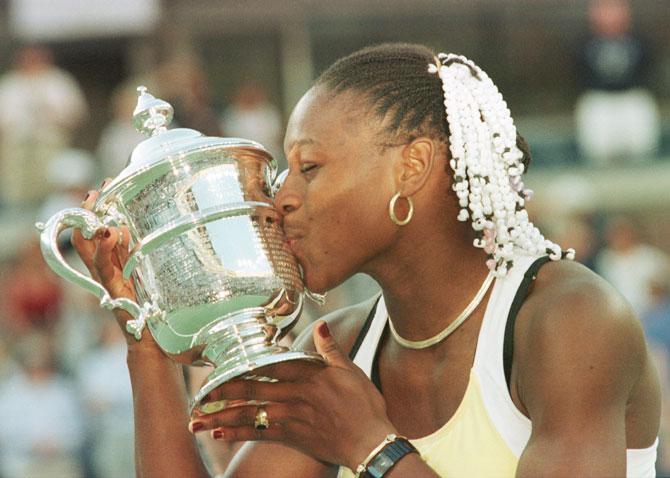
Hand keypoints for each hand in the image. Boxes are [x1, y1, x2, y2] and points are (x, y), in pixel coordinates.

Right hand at [70, 182, 153, 347]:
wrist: (151, 341)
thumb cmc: (154, 310)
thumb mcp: (150, 274)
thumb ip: (142, 254)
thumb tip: (137, 228)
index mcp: (114, 264)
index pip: (97, 231)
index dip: (96, 208)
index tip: (105, 186)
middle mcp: (105, 270)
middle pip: (85, 236)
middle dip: (87, 211)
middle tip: (98, 190)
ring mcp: (107, 281)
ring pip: (89, 249)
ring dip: (93, 225)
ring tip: (101, 207)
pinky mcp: (113, 291)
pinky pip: (103, 267)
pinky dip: (105, 249)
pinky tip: (112, 233)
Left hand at [189, 321, 397, 469]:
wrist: (370, 442)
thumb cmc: (364, 405)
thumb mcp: (350, 370)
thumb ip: (330, 349)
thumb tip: (321, 325)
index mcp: (308, 375)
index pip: (269, 366)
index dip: (244, 365)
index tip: (221, 365)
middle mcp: (294, 395)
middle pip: (252, 390)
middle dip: (222, 392)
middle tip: (197, 394)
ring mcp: (291, 417)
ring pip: (250, 414)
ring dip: (221, 416)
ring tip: (196, 420)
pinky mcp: (292, 436)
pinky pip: (260, 434)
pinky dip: (238, 433)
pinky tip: (219, 433)